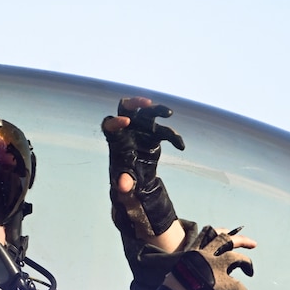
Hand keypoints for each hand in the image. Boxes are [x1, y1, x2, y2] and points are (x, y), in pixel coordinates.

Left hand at [102, 97, 184, 240]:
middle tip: (147, 103)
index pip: (109, 125)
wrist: (137, 182)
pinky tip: (180, 146)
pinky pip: (164, 130)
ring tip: (169, 113)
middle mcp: (126, 131)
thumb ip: (124, 185)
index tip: (126, 121)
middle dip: (134, 103)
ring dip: (157, 110)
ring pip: (147, 113)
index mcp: (114, 140)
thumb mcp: (124, 186)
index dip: (116, 121)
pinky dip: (173, 136)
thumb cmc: (124, 181)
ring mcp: (140, 130)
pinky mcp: (153, 135)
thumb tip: (124, 186)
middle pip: (125, 108)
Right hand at [170, 226, 255, 289]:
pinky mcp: (220, 282)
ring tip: (250, 272)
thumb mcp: (178, 271)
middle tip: (253, 244)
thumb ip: (191, 267)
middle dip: (242, 240)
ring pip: (237, 258)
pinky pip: (238, 285)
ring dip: (247, 263)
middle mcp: (204, 255)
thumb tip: (198, 273)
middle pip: (226, 240)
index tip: (229, 231)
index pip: (208, 234)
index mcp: (192, 251)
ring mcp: (213, 267)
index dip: (221, 231)